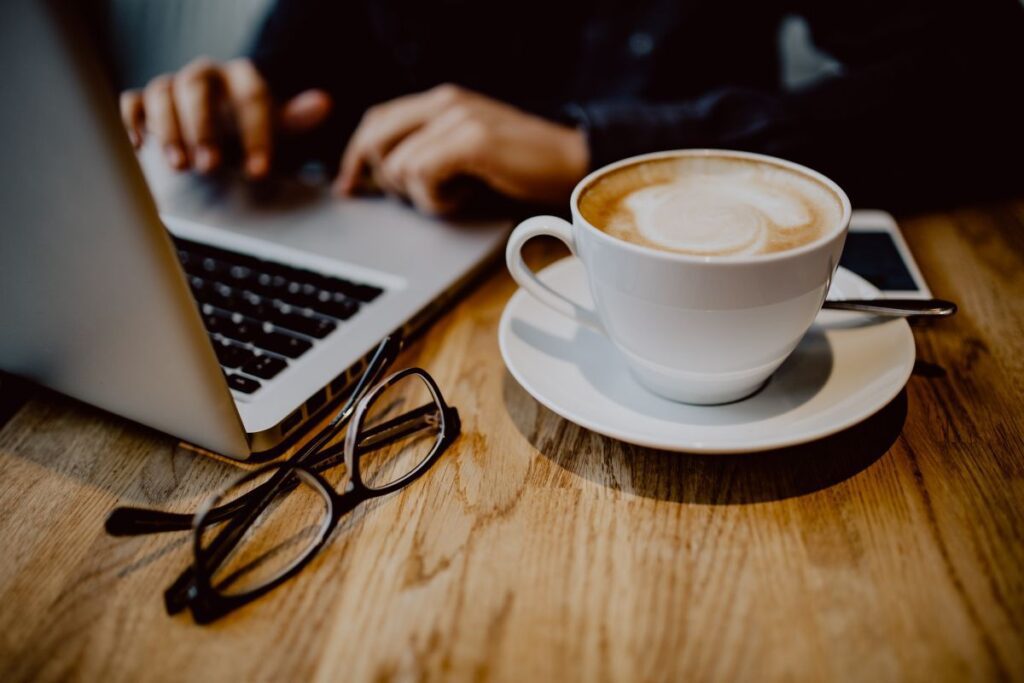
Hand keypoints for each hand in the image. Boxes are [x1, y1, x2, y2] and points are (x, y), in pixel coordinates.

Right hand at [120, 58, 331, 178]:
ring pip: (162, 92)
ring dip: (168, 129)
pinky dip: (133, 121)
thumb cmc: (250, 131)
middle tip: (211, 166)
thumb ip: (296, 118)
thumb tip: (323, 103)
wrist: (221, 133)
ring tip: (180, 165)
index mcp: (242, 78)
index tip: (259, 170)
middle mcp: (205, 76)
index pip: (251, 96)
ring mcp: (173, 86)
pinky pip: (132, 102)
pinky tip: (142, 147)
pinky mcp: (147, 102)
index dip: (256, 133)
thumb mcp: (278, 128)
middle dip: (203, 127)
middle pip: (196, 87)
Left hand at [336, 84, 588, 213]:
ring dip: (421, 195)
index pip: (375, 122)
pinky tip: (463, 198)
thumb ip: (429, 153)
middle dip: (385, 180)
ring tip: (457, 195)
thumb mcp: (467, 156)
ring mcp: (458, 118)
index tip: (349, 188)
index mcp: (441, 102)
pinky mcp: (471, 140)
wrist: (575, 165)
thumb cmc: (523, 169)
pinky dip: (436, 200)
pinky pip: (421, 175)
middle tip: (422, 197)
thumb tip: (381, 178)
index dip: (354, 157)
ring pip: (397, 165)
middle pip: (374, 140)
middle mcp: (444, 102)